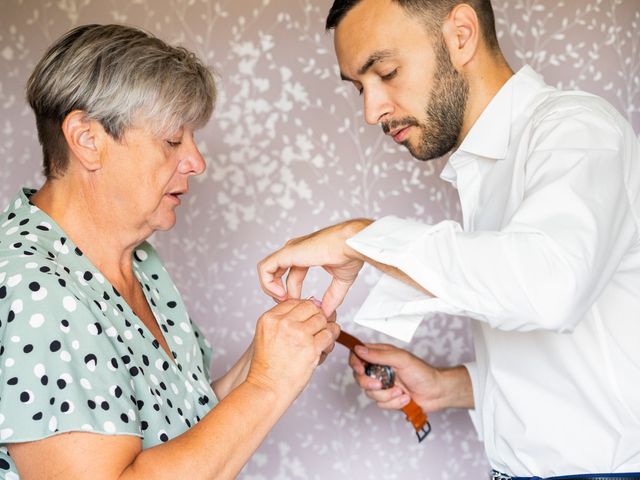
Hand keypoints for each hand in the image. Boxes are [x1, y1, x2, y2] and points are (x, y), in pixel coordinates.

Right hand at [247, 299, 339, 400]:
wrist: (267, 388)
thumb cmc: (269, 367)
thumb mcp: (268, 335)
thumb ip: (286, 320)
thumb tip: (313, 304)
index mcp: (270, 318)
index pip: (296, 302)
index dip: (306, 311)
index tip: (308, 320)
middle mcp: (283, 323)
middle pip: (312, 307)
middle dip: (318, 318)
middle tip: (318, 330)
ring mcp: (298, 334)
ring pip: (323, 320)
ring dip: (326, 330)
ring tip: (320, 342)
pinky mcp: (311, 347)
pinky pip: (329, 335)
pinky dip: (329, 342)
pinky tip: (322, 349)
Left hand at [257, 219, 371, 316]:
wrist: (351, 244)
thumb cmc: (350, 254)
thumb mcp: (341, 280)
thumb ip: (333, 296)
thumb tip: (328, 312)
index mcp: (306, 255)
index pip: (292, 275)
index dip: (292, 293)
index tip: (299, 305)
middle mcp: (295, 251)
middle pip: (277, 273)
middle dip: (279, 292)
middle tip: (287, 305)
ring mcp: (289, 251)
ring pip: (267, 270)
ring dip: (270, 288)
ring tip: (282, 300)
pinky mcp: (286, 254)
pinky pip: (265, 268)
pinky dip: (267, 283)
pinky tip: (281, 294)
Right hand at [349, 344, 473, 412]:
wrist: (436, 392)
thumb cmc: (423, 372)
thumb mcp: (401, 359)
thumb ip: (379, 355)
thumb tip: (360, 349)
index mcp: (381, 355)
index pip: (358, 355)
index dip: (355, 362)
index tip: (361, 369)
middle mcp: (380, 369)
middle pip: (359, 377)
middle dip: (369, 383)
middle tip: (380, 384)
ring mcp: (383, 384)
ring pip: (369, 393)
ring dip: (386, 395)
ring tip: (400, 391)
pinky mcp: (388, 398)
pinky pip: (380, 404)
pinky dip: (394, 403)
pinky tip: (404, 397)